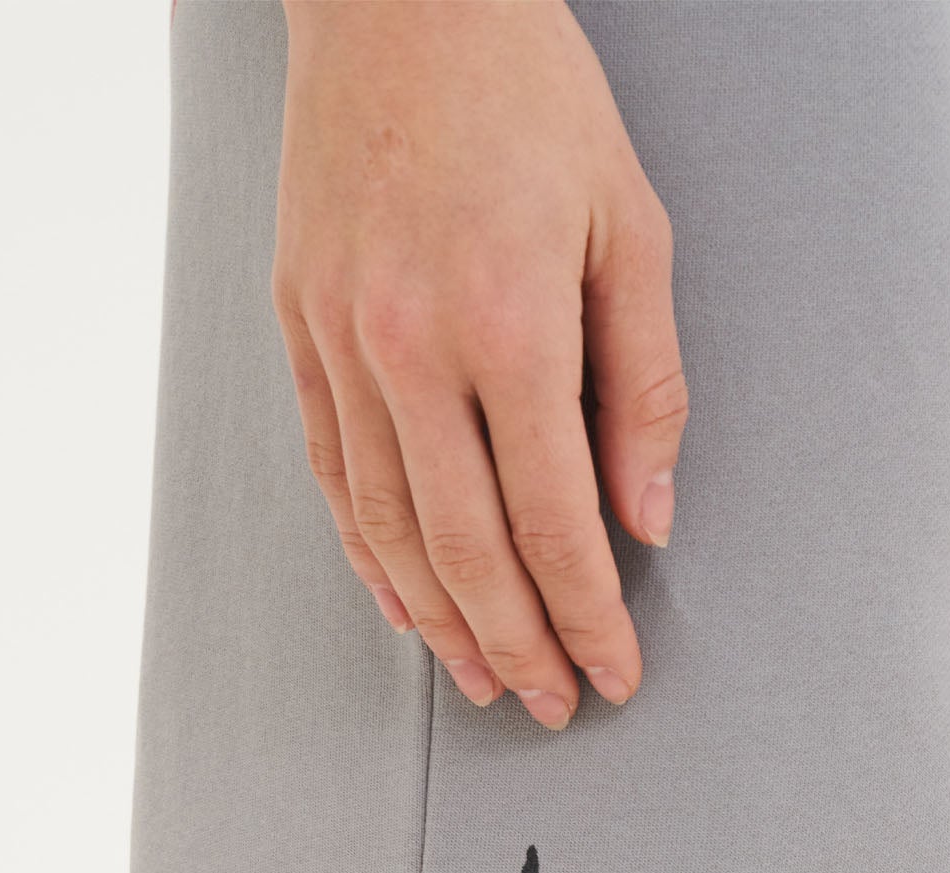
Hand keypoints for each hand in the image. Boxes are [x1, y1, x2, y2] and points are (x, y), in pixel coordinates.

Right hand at [273, 0, 686, 725]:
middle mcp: (412, 345)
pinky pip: (335, 472)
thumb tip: (648, 515)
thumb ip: (646, 385)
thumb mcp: (630, 227)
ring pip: (391, 529)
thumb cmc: (527, 92)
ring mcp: (343, 340)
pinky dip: (371, 554)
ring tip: (487, 679)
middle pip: (468, 550)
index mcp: (509, 323)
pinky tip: (406, 604)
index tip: (616, 671)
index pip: (554, 523)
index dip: (589, 616)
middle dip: (520, 646)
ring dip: (443, 624)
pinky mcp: (301, 325)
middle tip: (556, 703)